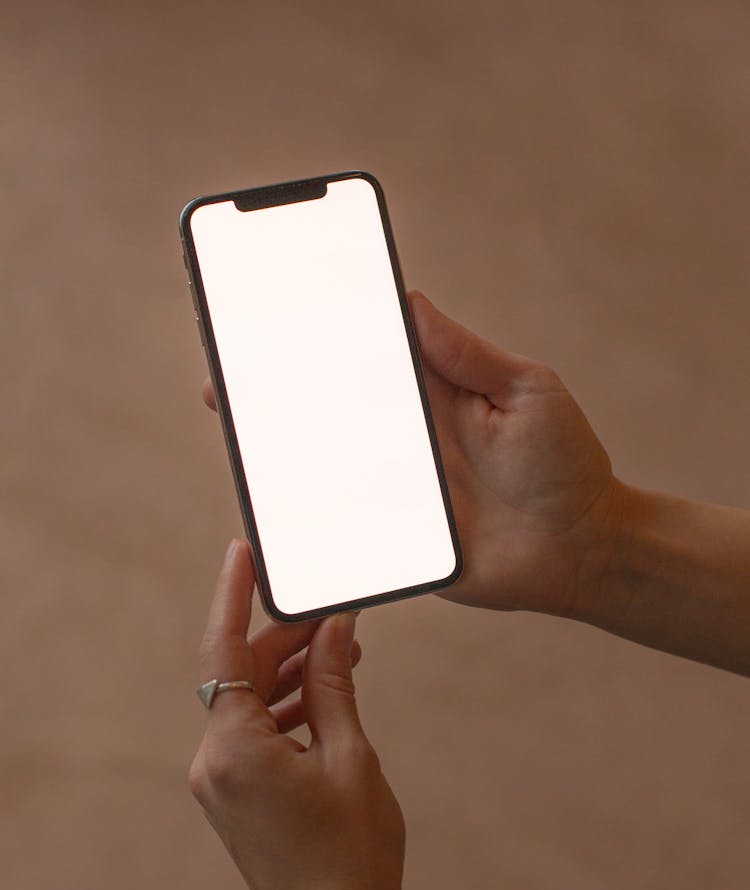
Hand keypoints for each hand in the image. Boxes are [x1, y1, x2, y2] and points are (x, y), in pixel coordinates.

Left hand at [189, 540, 421, 889]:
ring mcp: (219, 786)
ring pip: (247, 706)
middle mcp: (212, 764)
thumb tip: (335, 629)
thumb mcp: (351, 756)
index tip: (242, 552)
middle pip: (241, 677)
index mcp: (234, 750)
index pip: (225, 652)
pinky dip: (284, 712)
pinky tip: (324, 700)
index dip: (233, 596)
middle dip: (285, 641)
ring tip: (343, 654)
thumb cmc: (353, 852)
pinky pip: (251, 736)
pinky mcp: (233, 801)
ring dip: (290, 677)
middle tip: (334, 614)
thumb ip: (335, 684)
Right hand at [200, 292, 619, 616]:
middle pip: (332, 409)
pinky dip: (308, 517)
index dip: (324, 335)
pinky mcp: (395, 537)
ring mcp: (397, 489)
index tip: (274, 315)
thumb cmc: (567, 466)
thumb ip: (470, 354)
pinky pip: (343, 524)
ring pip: (327, 465)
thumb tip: (412, 301)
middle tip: (225, 377)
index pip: (367, 356)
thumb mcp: (529, 393)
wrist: (582, 551)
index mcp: (434, 393)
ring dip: (282, 452)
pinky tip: (269, 505)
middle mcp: (407, 438)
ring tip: (235, 433)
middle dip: (279, 393)